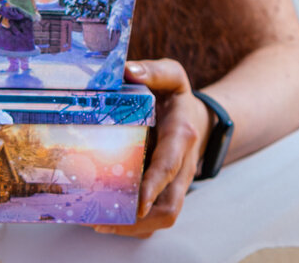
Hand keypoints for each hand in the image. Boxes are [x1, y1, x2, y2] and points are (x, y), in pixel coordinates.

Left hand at [94, 59, 210, 237]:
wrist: (199, 119)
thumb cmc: (177, 98)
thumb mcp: (172, 77)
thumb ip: (154, 71)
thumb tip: (129, 71)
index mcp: (181, 137)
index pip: (169, 165)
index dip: (154, 184)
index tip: (138, 200)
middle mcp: (182, 166)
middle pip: (170, 205)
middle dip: (141, 219)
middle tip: (105, 220)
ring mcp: (176, 183)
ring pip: (164, 216)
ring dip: (134, 227)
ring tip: (99, 223)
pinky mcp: (167, 191)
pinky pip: (155, 216)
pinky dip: (134, 224)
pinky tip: (106, 220)